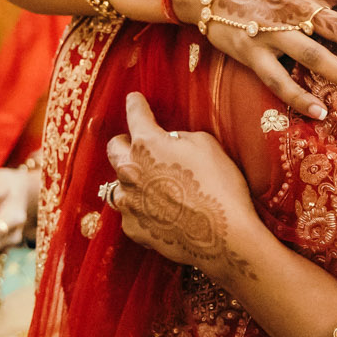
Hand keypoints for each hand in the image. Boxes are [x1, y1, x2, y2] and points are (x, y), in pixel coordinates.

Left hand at [104, 93, 261, 281]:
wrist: (223, 237)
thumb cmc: (220, 186)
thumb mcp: (207, 146)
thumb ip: (181, 138)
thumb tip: (170, 143)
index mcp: (147, 144)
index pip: (135, 115)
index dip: (136, 104)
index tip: (134, 99)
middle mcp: (129, 171)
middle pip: (114, 148)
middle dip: (126, 142)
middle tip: (140, 145)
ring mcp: (128, 202)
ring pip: (118, 184)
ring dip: (131, 180)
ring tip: (151, 185)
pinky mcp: (133, 228)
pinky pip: (130, 212)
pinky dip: (141, 209)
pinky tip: (161, 212)